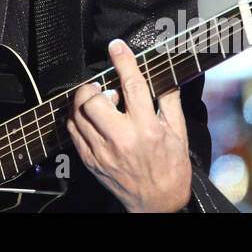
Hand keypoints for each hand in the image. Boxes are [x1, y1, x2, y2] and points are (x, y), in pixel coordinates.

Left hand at [66, 38, 192, 211]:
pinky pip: (73, 131)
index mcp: (147, 128)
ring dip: (83, 100)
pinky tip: (88, 117)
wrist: (158, 204)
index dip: (123, 61)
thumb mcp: (178, 132)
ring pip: (79, 114)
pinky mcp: (91, 161)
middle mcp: (123, 139)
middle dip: (94, 86)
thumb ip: (170, 100)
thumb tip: (165, 75)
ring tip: (97, 101)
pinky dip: (76, 118)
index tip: (116, 46)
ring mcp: (103, 151)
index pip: (131, 85)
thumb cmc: (171, 168)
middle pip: (94, 99)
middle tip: (102, 87)